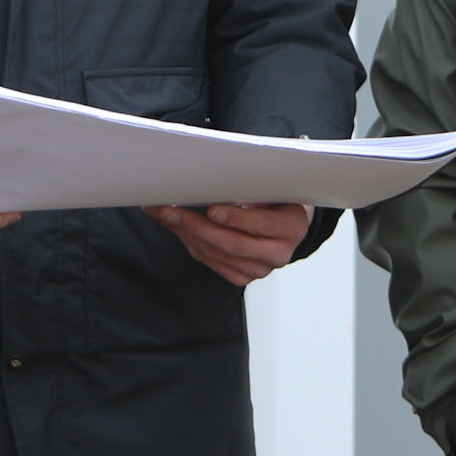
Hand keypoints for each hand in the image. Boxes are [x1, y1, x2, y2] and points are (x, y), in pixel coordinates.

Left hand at [147, 201, 308, 286]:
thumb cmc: (276, 198)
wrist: (286, 224)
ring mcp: (260, 269)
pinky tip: (177, 228)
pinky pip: (211, 261)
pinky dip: (190, 243)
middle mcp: (278, 253)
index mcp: (292, 227)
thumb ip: (253, 188)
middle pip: (232, 243)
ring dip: (186, 233)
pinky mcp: (242, 277)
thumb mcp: (273, 188)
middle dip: (197, 226)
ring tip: (164, 214)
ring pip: (216, 253)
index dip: (236, 218)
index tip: (212, 210)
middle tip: (171, 209)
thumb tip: (215, 178)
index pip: (262, 224)